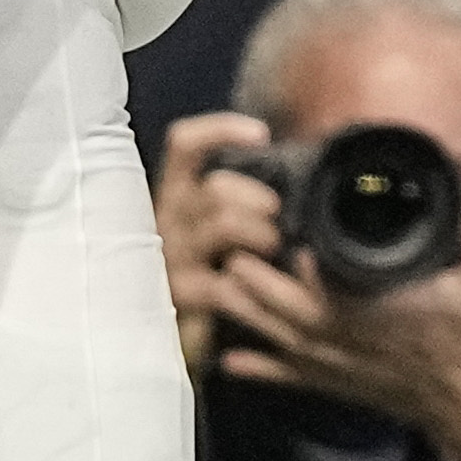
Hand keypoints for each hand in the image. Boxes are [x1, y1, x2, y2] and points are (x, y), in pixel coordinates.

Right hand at [155, 113, 282, 371]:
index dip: (219, 130)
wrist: (181, 331)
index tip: (262, 134)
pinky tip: (262, 286)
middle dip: (257, 198)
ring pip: (222, 226)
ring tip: (275, 247)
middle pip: (215, 188)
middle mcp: (166, 219)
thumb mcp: (218, 219)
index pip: (184, 145)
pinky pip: (224, 284)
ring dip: (261, 234)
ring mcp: (171, 258)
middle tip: (277, 215)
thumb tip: (295, 161)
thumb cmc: (212, 260)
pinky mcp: (181, 297)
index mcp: (176, 192)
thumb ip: (241, 193)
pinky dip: (253, 284)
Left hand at [211, 196, 460, 460]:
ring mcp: (332, 362)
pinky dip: (254, 368)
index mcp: (376, 308)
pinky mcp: (330, 382)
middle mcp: (344, 336)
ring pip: (274, 335)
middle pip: (283, 305)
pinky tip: (228, 358)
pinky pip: (283, 376)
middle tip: (232, 241)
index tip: (275, 227)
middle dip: (253, 274)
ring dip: (243, 310)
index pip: (324, 280)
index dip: (295, 257)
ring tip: (220, 279)